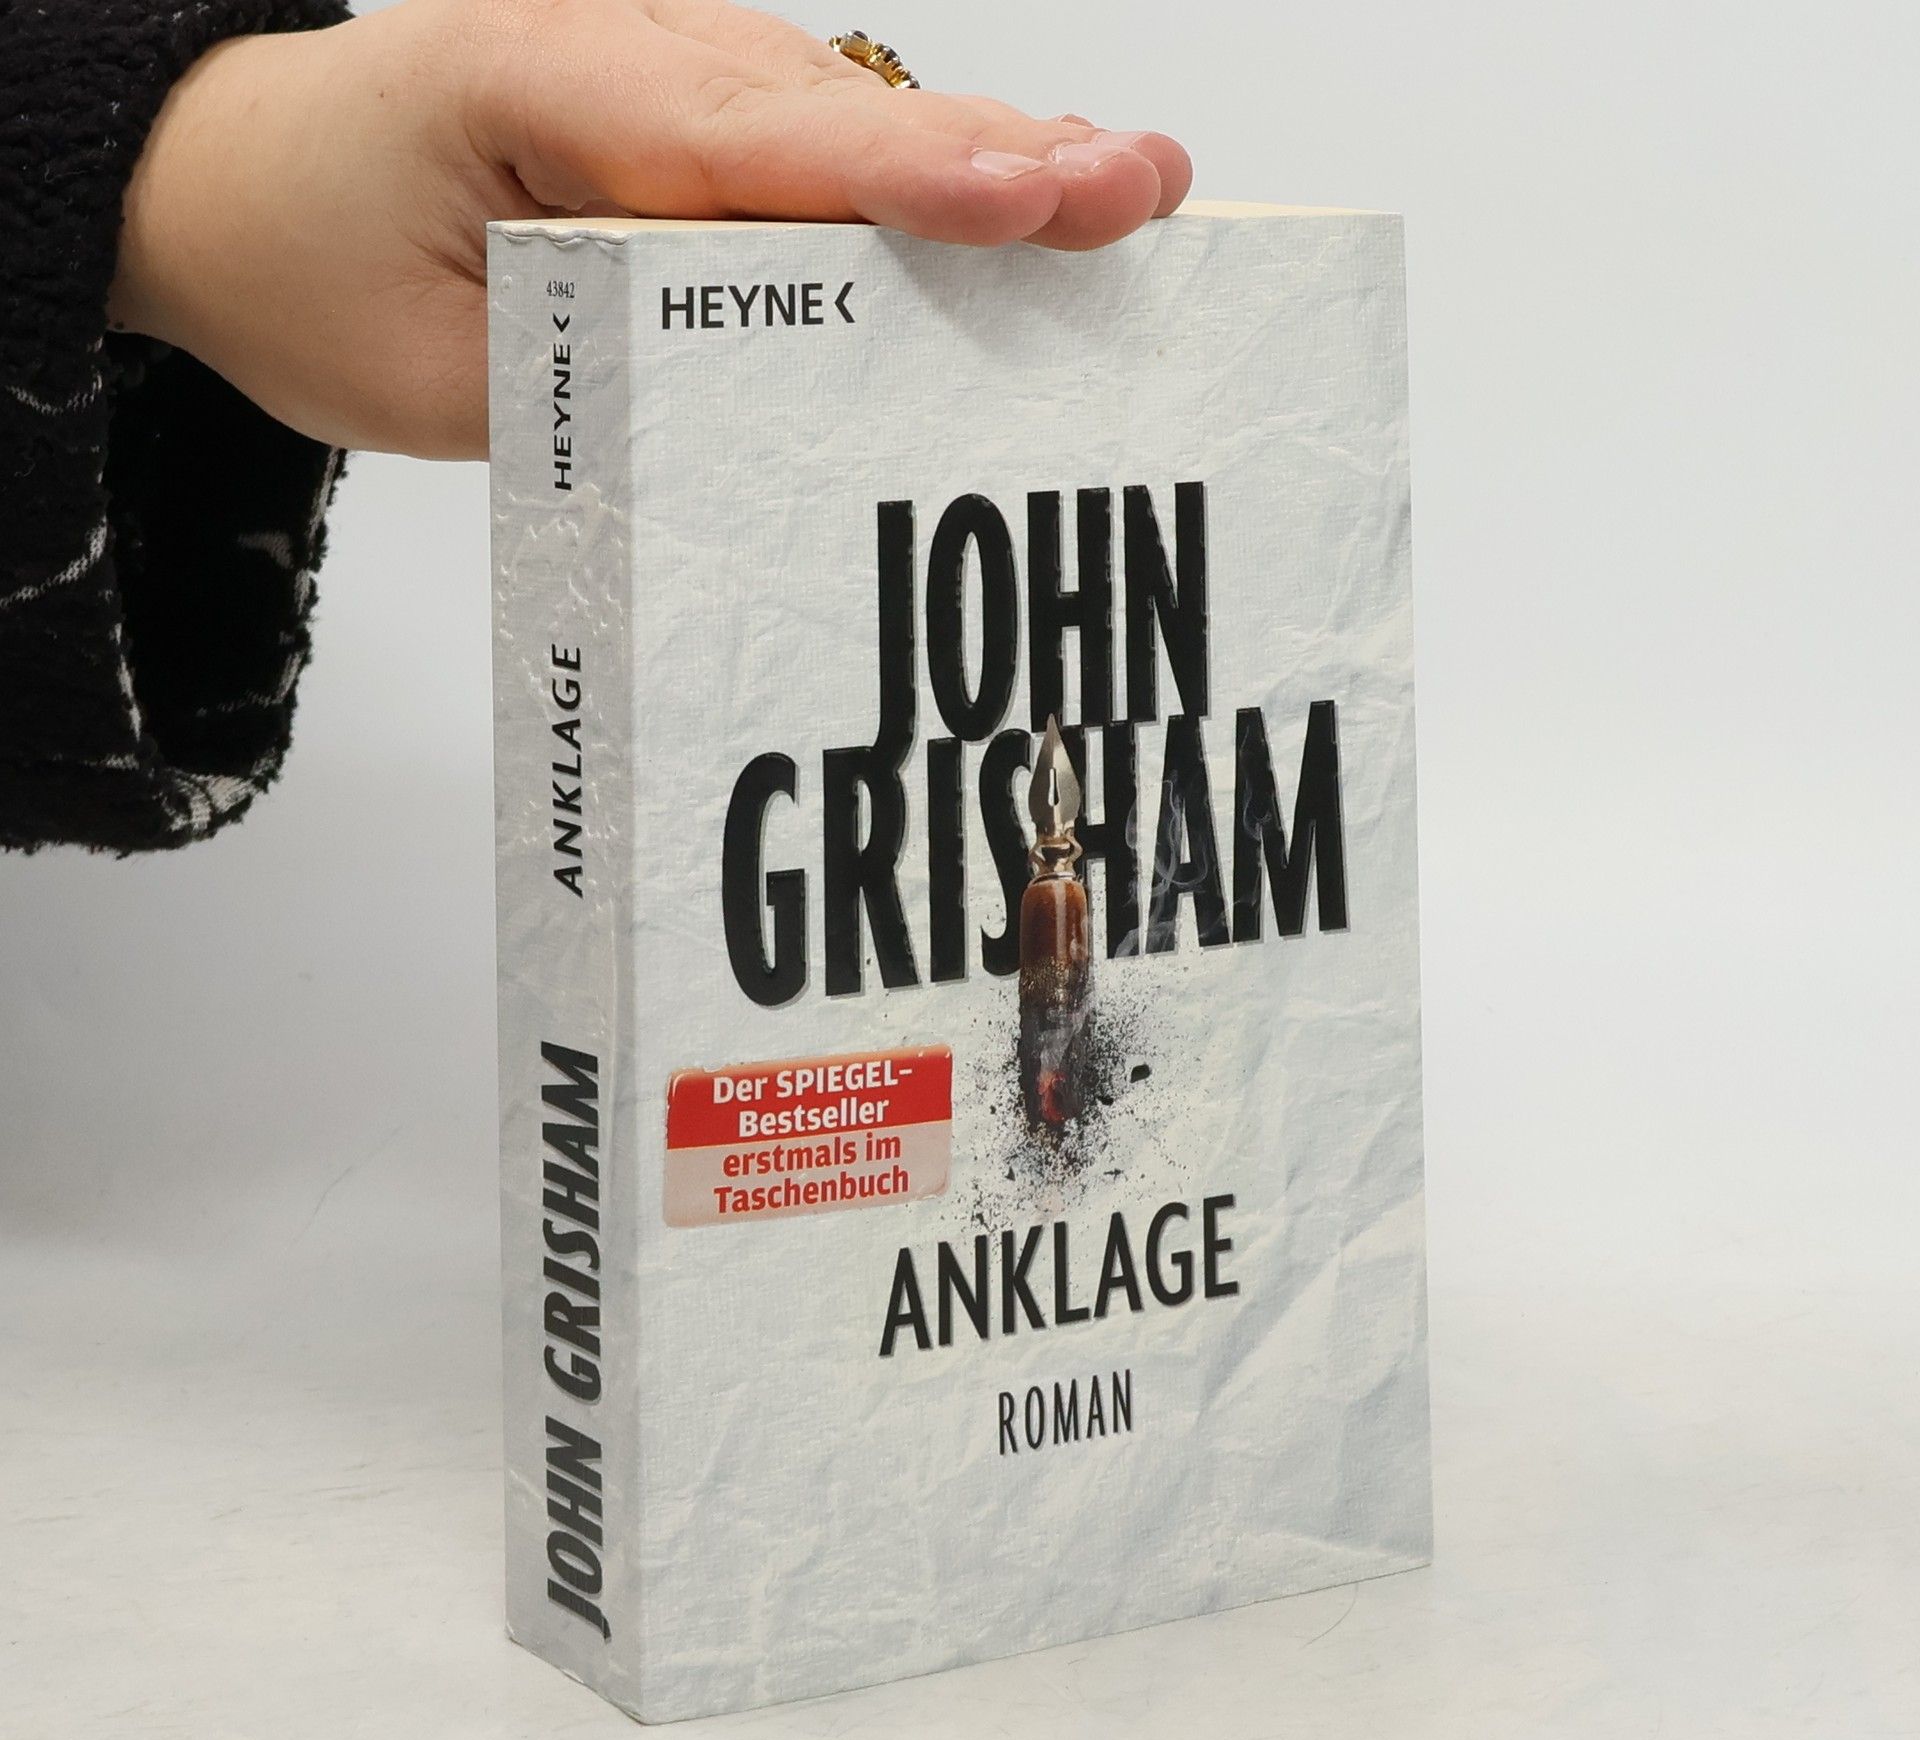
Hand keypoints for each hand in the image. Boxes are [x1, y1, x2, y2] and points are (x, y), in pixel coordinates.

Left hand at [109, 0, 1192, 458]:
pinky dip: (934, 178)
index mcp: (540, 92)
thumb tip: (762, 408)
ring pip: (853, 116)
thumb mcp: (436, 372)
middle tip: (1138, 193)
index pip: (744, 139)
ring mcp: (670, 77)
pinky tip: (1033, 197)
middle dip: (998, 157)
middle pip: (838, 111)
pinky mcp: (694, 120)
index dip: (898, 176)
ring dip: (994, 160)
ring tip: (1126, 195)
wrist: (239, 188)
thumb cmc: (318, 264)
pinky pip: (828, 143)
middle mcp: (627, 57)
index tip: (1021, 199)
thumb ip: (598, 377)